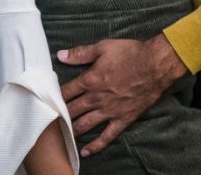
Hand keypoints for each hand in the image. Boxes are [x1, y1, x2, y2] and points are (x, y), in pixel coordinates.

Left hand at [57, 34, 186, 157]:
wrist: (156, 65)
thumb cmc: (130, 54)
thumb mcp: (102, 47)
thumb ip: (80, 53)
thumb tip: (60, 55)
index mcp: (90, 80)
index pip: (66, 92)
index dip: (54, 97)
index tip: (45, 101)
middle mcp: (97, 98)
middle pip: (72, 110)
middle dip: (59, 116)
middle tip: (48, 121)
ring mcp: (110, 111)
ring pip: (85, 125)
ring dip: (72, 130)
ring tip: (61, 135)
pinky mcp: (123, 119)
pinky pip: (107, 136)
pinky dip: (96, 145)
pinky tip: (85, 152)